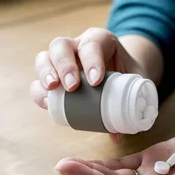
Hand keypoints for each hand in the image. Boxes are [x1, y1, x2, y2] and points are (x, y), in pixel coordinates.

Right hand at [30, 28, 151, 142]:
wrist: (122, 72)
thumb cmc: (128, 74)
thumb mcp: (135, 81)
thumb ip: (132, 102)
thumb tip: (117, 134)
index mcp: (100, 40)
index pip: (93, 44)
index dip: (92, 60)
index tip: (95, 81)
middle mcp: (76, 45)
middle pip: (61, 46)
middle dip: (64, 66)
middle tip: (72, 87)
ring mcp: (61, 60)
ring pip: (44, 58)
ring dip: (45, 75)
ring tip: (52, 91)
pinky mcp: (52, 76)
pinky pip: (39, 81)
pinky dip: (40, 92)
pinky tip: (47, 104)